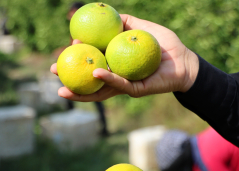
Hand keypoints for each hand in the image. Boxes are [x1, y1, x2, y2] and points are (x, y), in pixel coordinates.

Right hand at [51, 14, 199, 101]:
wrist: (185, 61)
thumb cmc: (165, 46)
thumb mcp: (143, 28)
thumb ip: (126, 22)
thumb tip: (107, 12)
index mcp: (116, 64)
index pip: (92, 62)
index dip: (78, 58)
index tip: (67, 47)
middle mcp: (118, 77)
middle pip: (90, 81)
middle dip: (70, 80)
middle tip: (53, 72)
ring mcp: (126, 86)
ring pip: (100, 90)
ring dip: (81, 90)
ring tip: (62, 88)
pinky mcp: (137, 90)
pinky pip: (120, 85)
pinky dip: (107, 80)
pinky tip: (94, 73)